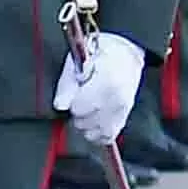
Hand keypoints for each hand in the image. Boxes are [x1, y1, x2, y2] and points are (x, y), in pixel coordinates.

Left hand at [54, 30, 148, 148]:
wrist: (126, 52)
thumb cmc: (103, 52)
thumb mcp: (79, 60)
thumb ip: (67, 84)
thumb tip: (60, 105)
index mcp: (108, 83)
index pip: (78, 108)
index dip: (72, 100)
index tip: (76, 91)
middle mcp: (118, 100)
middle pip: (84, 123)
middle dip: (78, 113)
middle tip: (82, 97)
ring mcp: (123, 111)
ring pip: (94, 133)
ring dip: (86, 124)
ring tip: (88, 107)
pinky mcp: (125, 118)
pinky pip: (107, 136)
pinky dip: (98, 132)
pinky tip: (95, 120)